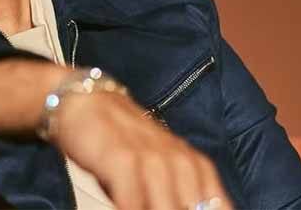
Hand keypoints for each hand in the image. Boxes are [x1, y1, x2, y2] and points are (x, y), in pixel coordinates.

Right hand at [0, 59, 230, 208]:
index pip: (216, 203)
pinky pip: (132, 200)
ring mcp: (151, 158)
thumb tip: (182, 208)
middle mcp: (178, 160)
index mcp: (193, 164)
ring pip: (167, 206)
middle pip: (194, 207)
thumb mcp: (156, 166)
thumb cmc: (120, 142)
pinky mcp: (122, 158)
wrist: (83, 100)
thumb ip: (173, 194)